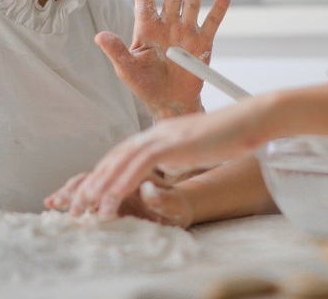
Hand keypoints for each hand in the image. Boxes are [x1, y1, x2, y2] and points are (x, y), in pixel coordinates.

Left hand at [45, 98, 271, 217]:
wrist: (251, 119)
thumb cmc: (231, 135)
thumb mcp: (196, 147)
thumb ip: (177, 155)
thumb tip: (166, 168)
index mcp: (161, 133)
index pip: (123, 154)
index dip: (104, 174)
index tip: (90, 195)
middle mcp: (157, 132)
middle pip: (115, 156)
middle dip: (93, 182)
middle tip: (76, 205)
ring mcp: (164, 135)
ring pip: (122, 160)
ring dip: (102, 185)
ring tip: (88, 208)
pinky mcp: (174, 142)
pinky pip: (140, 163)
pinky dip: (123, 180)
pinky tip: (113, 196)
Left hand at [96, 0, 231, 118]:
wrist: (170, 101)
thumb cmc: (145, 85)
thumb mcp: (127, 70)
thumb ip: (116, 51)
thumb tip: (99, 36)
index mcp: (146, 29)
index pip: (145, 1)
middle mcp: (167, 25)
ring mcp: (186, 32)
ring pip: (191, 4)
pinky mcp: (203, 43)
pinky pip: (212, 22)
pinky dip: (220, 7)